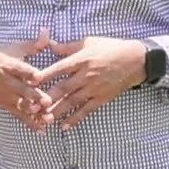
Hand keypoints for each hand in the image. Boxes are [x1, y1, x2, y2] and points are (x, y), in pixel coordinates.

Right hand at [0, 28, 54, 129]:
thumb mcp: (12, 48)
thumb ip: (32, 44)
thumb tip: (47, 33)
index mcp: (7, 65)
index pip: (19, 69)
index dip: (28, 73)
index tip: (38, 77)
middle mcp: (6, 81)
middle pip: (21, 90)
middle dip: (34, 97)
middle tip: (47, 102)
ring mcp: (5, 95)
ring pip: (20, 105)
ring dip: (34, 113)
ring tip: (47, 119)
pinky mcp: (5, 104)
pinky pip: (18, 115)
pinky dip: (29, 123)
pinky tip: (41, 130)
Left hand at [31, 37, 145, 128]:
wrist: (136, 60)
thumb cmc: (111, 48)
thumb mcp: (89, 42)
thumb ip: (68, 46)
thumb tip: (50, 45)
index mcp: (81, 60)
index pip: (59, 68)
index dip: (45, 75)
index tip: (31, 81)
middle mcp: (86, 76)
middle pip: (63, 88)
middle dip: (47, 98)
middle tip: (32, 107)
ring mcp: (94, 88)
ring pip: (72, 102)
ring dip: (57, 111)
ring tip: (44, 119)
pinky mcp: (102, 98)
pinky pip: (86, 110)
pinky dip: (75, 119)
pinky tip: (64, 126)